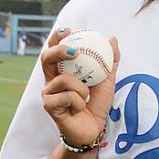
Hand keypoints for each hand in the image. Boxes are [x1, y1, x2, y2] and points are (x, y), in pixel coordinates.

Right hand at [40, 27, 119, 147]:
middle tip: (75, 50)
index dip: (57, 38)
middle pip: (46, 58)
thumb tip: (112, 39)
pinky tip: (79, 108)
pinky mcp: (49, 106)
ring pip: (62, 79)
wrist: (94, 129)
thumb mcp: (107, 80)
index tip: (69, 30)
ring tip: (86, 97)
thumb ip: (110, 61)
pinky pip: (66, 96)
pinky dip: (78, 101)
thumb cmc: (96, 104)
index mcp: (62, 71)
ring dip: (81, 87)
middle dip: (59, 50)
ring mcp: (48, 93)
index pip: (54, 50)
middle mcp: (51, 80)